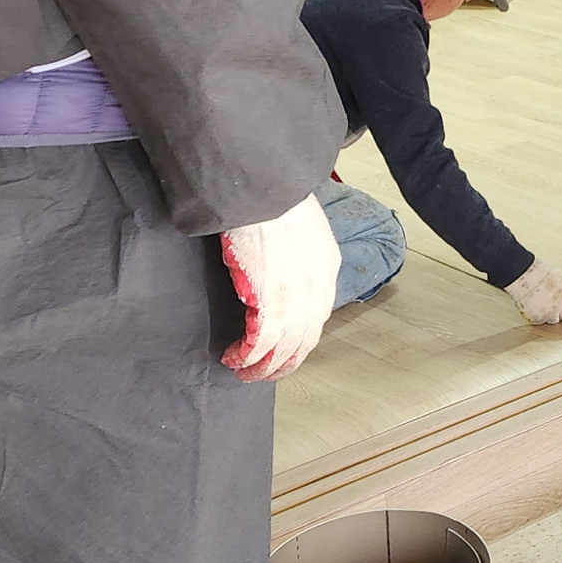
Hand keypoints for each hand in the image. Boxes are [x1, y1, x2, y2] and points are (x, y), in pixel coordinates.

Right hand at [220, 194, 340, 381]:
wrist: (267, 190)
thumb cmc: (277, 199)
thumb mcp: (303, 227)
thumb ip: (298, 252)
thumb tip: (283, 261)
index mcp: (327, 269)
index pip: (317, 316)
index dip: (299, 337)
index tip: (283, 347)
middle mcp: (318, 290)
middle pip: (304, 340)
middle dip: (283, 362)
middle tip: (264, 372)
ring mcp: (296, 300)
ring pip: (283, 349)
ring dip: (263, 366)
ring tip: (245, 372)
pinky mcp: (270, 303)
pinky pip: (260, 343)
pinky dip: (246, 356)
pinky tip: (234, 358)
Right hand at [505, 259, 561, 325]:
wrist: (523, 275)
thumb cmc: (541, 273)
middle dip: (561, 311)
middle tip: (552, 302)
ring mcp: (550, 314)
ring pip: (554, 321)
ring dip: (549, 315)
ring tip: (542, 302)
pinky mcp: (538, 319)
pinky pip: (541, 322)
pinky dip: (537, 316)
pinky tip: (534, 306)